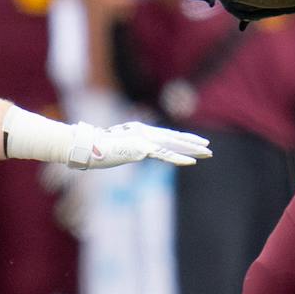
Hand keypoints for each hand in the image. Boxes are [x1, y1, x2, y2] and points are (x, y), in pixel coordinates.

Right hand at [63, 121, 211, 170]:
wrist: (86, 147)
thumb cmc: (95, 149)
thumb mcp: (115, 148)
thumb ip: (126, 148)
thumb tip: (128, 152)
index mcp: (139, 131)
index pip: (165, 136)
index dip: (180, 139)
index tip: (194, 142)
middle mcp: (144, 132)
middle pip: (174, 138)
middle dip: (192, 142)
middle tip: (208, 146)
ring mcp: (144, 139)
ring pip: (174, 144)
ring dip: (192, 149)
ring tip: (208, 153)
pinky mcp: (142, 148)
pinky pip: (165, 155)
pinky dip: (179, 158)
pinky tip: (192, 162)